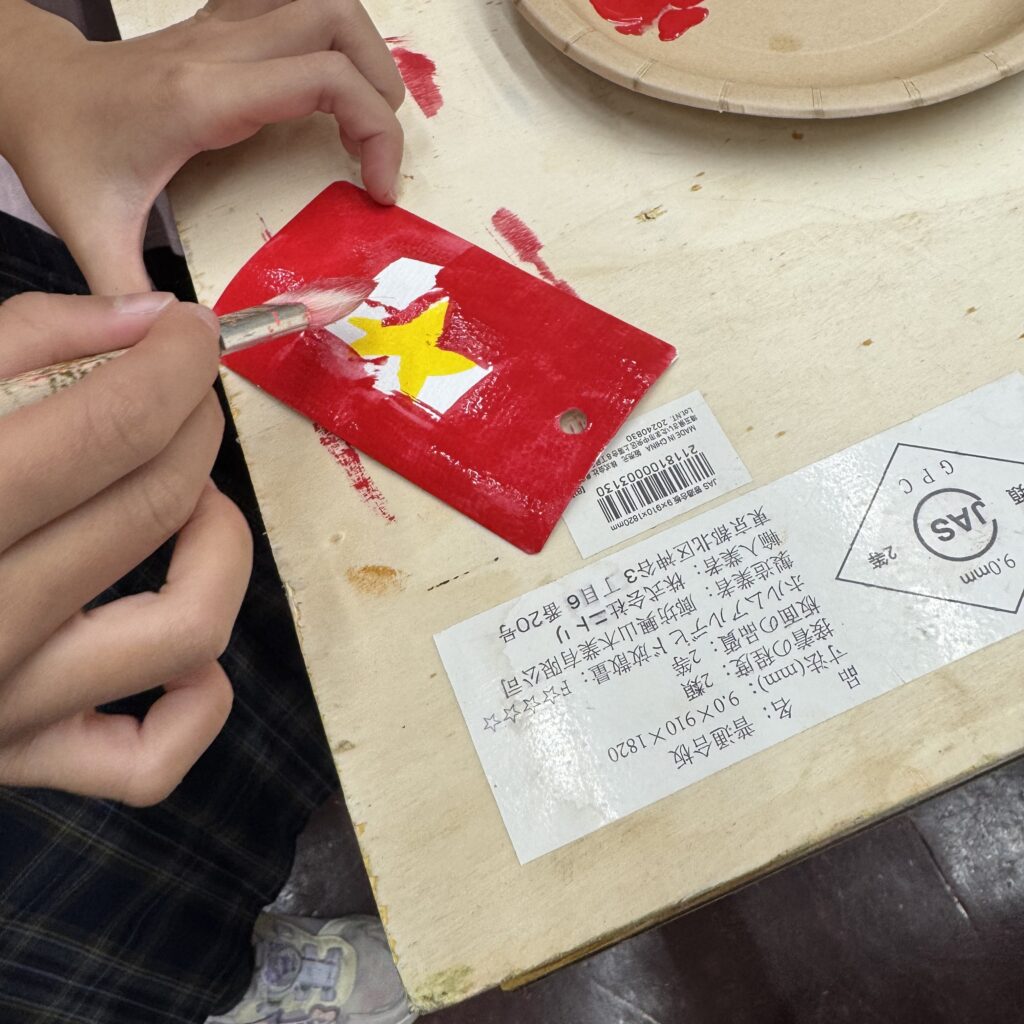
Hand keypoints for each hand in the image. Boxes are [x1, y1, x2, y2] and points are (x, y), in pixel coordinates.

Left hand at [0, 0, 404, 293]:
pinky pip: (295, 3)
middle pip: (338, 27)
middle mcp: (220, 50)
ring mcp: (221, 29)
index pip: (325, 79)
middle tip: (379, 160)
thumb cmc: (65, 155)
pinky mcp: (222, 26)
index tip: (378, 193)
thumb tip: (185, 342)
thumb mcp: (92, 236)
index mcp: (204, 98)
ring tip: (368, 120)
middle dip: (381, 96)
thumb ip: (133, 298)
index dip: (375, 133)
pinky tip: (328, 79)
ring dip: (366, 56)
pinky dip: (329, 35)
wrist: (30, 90)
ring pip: (327, 4)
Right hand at [0, 292, 251, 804]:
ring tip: (190, 503)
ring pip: (184, 630)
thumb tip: (146, 318)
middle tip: (186, 396)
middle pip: (149, 509)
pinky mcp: (17, 761)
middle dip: (194, 429)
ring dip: (219, 549)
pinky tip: (180, 649)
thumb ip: (20, 339)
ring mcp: (1, 706)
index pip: (103, 430)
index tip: (191, 332)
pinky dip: (195, 701)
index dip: (172, 367)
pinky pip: (150, 760)